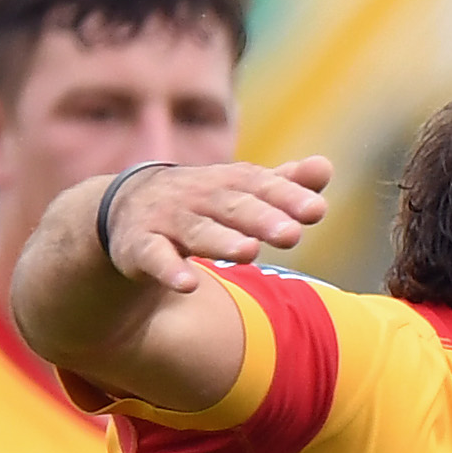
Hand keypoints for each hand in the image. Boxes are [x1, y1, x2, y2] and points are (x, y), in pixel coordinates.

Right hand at [104, 157, 333, 290]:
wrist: (126, 206)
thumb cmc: (201, 201)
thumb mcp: (239, 190)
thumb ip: (282, 183)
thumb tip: (325, 167)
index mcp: (226, 184)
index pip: (259, 186)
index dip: (287, 196)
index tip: (316, 210)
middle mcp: (197, 198)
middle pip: (231, 207)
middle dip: (261, 218)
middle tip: (291, 234)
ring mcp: (166, 221)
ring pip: (196, 231)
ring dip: (221, 241)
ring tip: (248, 252)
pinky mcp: (139, 246)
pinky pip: (153, 257)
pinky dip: (168, 270)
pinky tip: (187, 285)